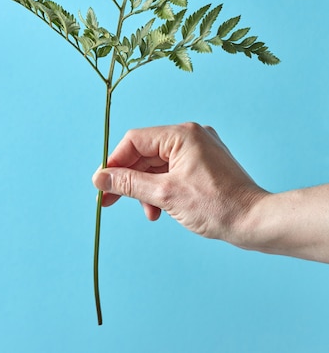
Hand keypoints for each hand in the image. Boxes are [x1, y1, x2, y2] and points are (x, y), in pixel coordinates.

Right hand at [92, 122, 266, 244]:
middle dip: (129, 179)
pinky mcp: (205, 164)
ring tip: (148, 212)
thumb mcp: (165, 195)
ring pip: (158, 164)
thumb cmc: (216, 206)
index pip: (135, 141)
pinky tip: (161, 209)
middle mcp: (190, 135)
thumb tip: (100, 178)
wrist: (255, 221)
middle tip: (109, 201)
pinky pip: (173, 170)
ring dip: (146, 188)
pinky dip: (162, 188)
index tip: (101, 185)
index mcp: (181, 134)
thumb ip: (129, 183)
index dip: (115, 163)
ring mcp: (199, 149)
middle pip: (145, 152)